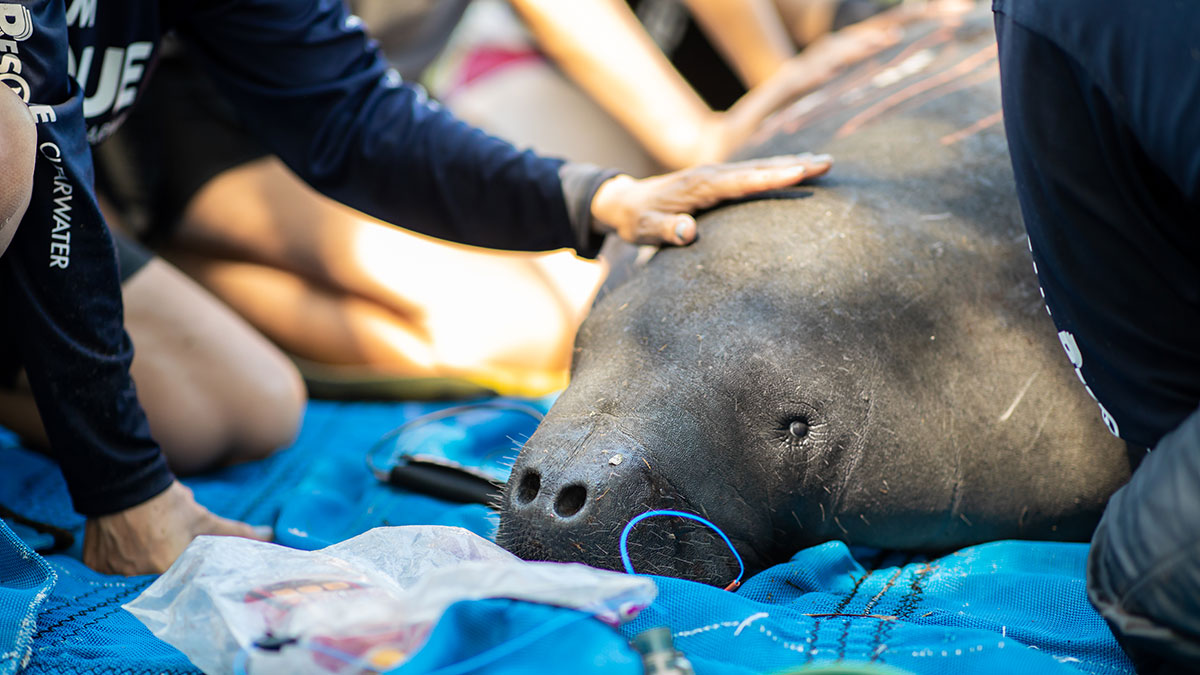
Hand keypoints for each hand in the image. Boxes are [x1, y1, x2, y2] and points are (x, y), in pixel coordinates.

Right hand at [82, 480, 271, 574]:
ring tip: (144, 542)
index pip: (185, 585)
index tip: (192, 572)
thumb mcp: (203, 518)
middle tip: (165, 553)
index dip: (190, 577)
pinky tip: (125, 543)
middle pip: (159, 582)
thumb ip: (234, 532)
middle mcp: (138, 575)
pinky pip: (110, 572)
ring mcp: (113, 572)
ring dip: (142, 564)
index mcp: (168, 566)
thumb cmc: (168, 502)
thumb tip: (268, 536)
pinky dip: (120, 560)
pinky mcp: (95, 565)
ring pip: (134, 577)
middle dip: (166, 571)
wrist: (122, 479)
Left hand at [589, 153, 831, 245]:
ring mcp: (716, 173)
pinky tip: (799, 165)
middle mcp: (711, 174)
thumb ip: (665, 231)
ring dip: (791, 162)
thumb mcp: (645, 231)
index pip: (740, 180)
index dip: (770, 177)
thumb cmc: (637, 221)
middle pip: (758, 168)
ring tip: (825, 162)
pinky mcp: (719, 178)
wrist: (626, 202)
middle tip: (828, 163)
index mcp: (698, 186)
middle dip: (794, 165)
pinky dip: (777, 167)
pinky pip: (754, 171)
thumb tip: (688, 231)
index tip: (799, 172)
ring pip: (759, 166)